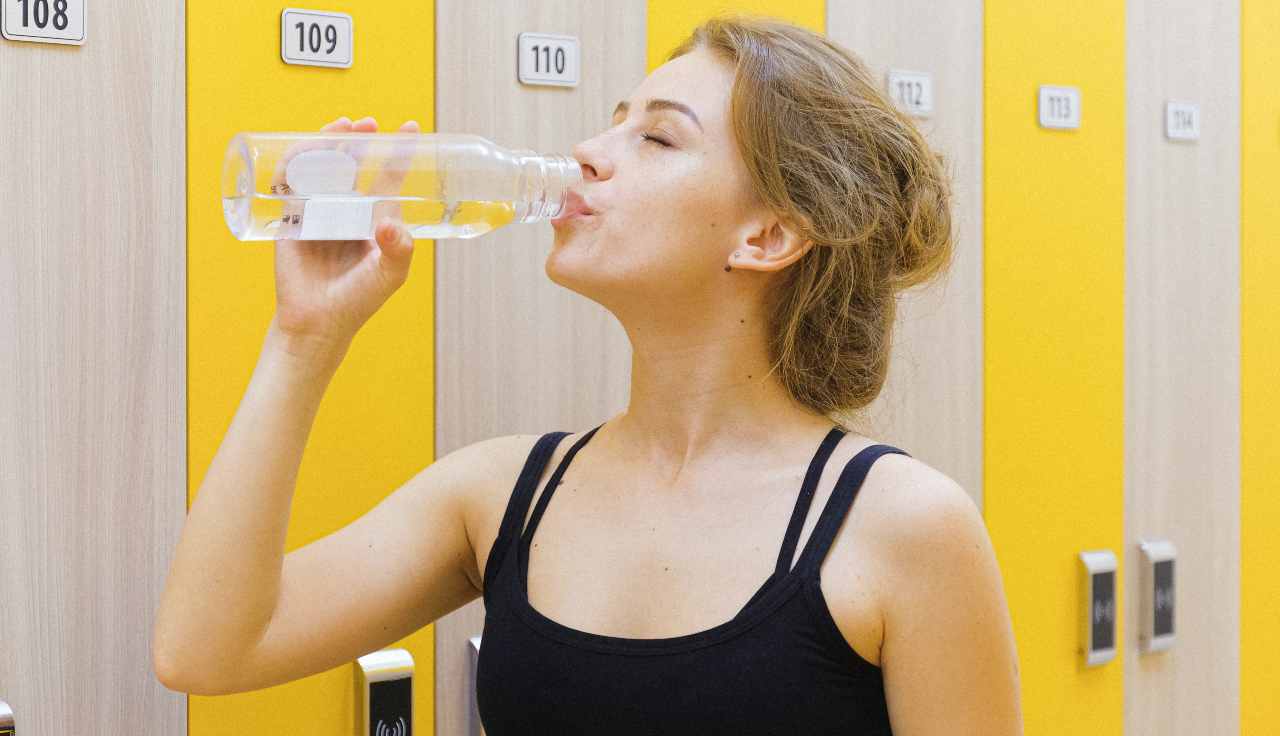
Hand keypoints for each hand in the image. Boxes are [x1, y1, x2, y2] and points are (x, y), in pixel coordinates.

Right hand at [270, 115, 419, 344]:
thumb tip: (390, 224)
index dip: (398, 152)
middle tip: (367, 123)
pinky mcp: (291, 219)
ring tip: (341, 128)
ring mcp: (319, 212)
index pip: (389, 178)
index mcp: (374, 219)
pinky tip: (301, 152)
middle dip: (359, 139)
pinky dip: (293, 163)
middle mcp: (347, 211)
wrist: (317, 323)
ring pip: (322, 167)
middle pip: (353, 164)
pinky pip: (290, 184)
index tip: (410, 127)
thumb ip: (399, 251)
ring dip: (329, 143)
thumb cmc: (358, 300)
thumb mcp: (389, 275)